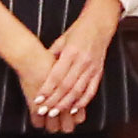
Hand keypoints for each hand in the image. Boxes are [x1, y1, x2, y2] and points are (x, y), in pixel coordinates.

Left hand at [32, 0, 120, 131]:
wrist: (99, 25)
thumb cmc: (78, 31)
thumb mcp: (62, 40)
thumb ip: (52, 55)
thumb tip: (40, 69)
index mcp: (71, 52)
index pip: (57, 76)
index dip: (47, 89)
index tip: (38, 99)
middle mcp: (82, 62)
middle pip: (66, 86)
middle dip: (54, 101)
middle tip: (43, 111)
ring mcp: (92, 68)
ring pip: (78, 91)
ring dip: (66, 104)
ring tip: (55, 113)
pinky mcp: (99, 72)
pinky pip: (91, 90)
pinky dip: (82, 102)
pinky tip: (73, 109)